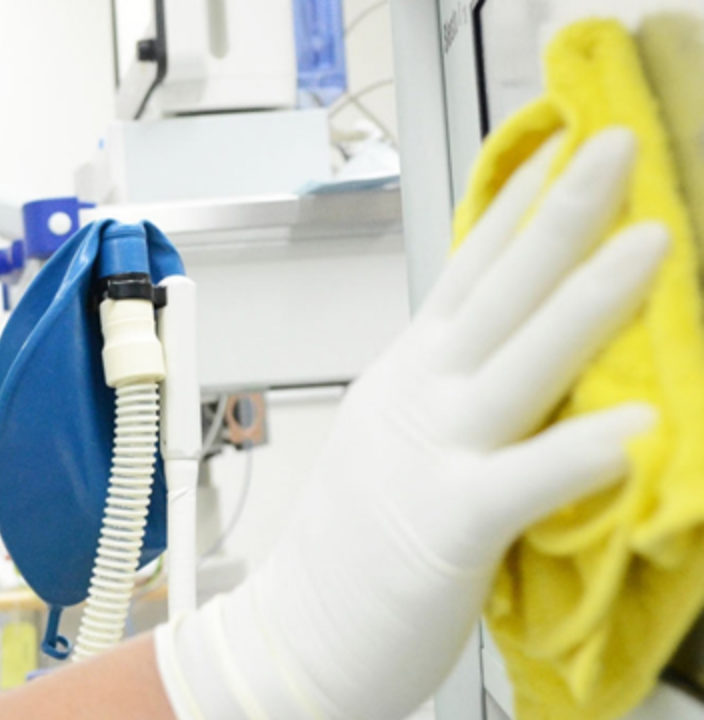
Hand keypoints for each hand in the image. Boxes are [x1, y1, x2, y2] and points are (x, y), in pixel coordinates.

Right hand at [157, 128, 668, 718]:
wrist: (294, 638)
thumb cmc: (350, 549)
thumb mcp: (394, 441)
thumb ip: (451, 394)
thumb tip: (520, 355)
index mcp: (407, 376)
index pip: (466, 275)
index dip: (515, 210)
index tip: (559, 151)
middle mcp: (416, 398)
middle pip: (497, 294)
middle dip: (561, 216)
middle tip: (616, 147)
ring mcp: (430, 455)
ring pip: (519, 365)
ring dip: (587, 301)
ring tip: (650, 245)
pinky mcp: (448, 524)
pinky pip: (523, 481)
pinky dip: (577, 452)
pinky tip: (634, 429)